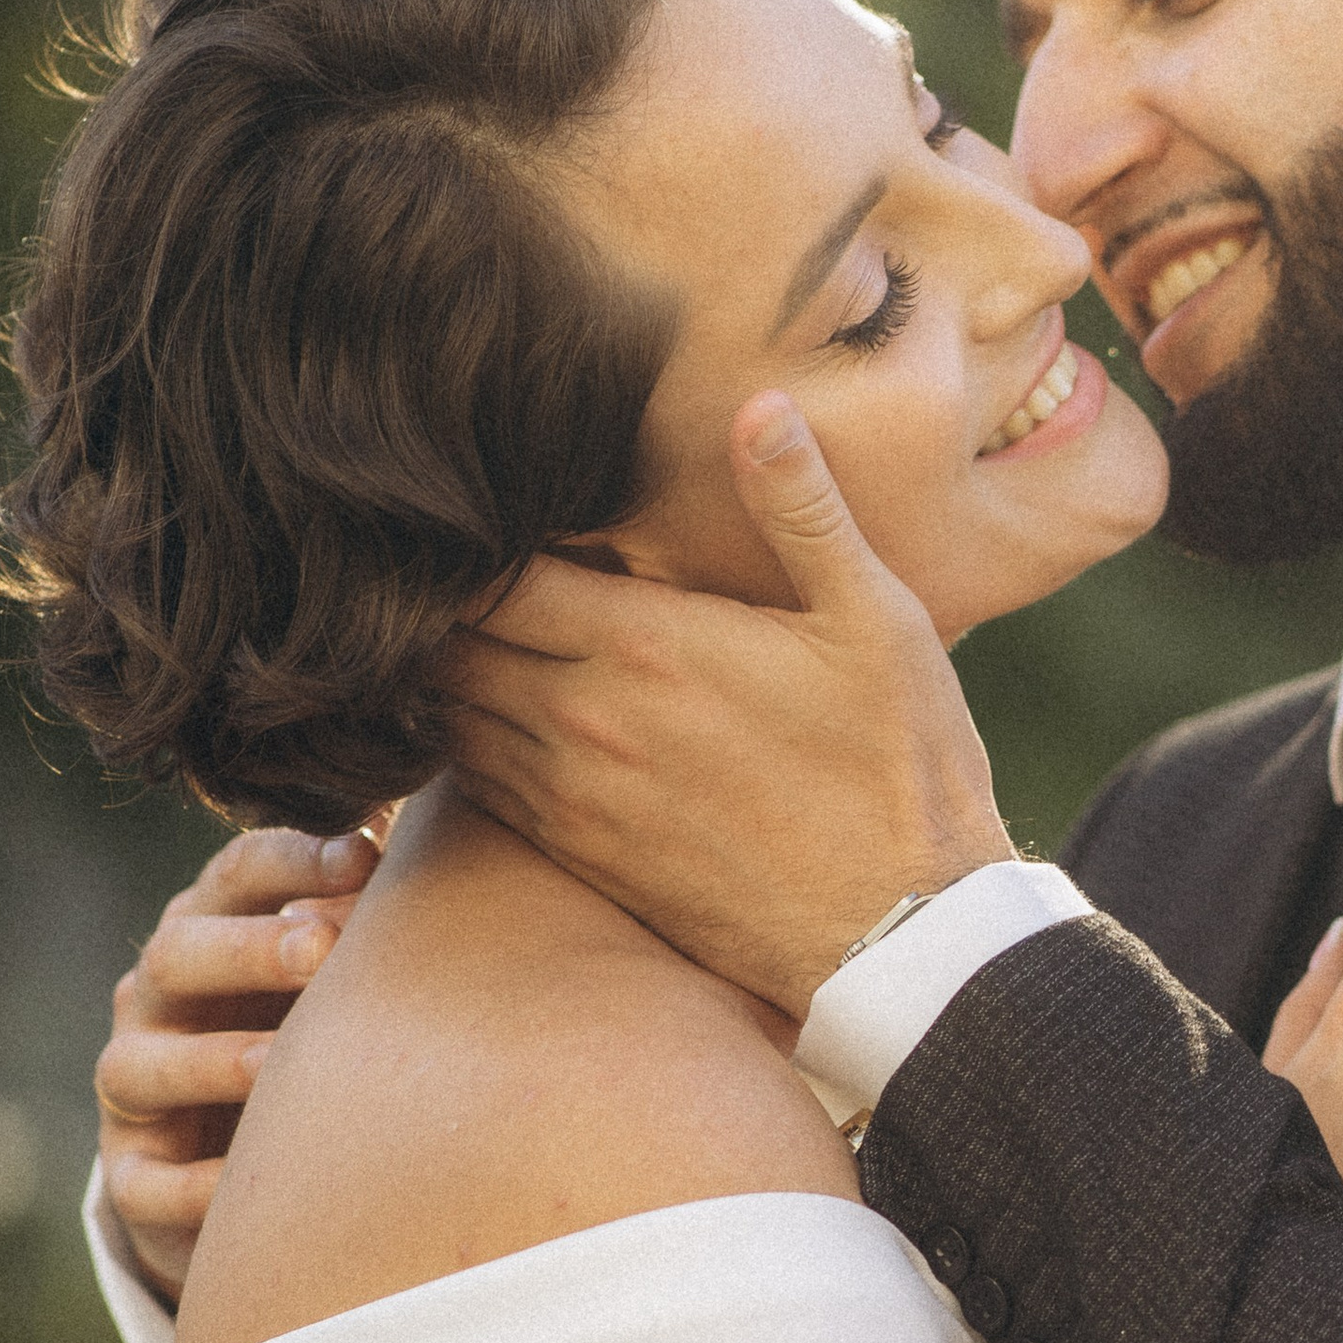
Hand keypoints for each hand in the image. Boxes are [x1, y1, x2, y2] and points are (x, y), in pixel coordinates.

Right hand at [95, 825, 378, 1297]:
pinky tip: (244, 1182)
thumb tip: (444, 825)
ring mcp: (135, 1087)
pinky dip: (192, 1185)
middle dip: (248, 948)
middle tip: (321, 948)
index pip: (237, 875)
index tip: (364, 857)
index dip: (293, 861)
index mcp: (211, 927)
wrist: (234, 1161)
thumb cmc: (309, 1032)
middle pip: (178, 955)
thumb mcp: (338, 968)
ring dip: (212, 1060)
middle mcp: (156, 998)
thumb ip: (375, 905)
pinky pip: (146, 1183)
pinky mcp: (131, 1179)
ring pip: (141, 1066)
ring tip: (277, 1064)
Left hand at [441, 396, 1012, 1017]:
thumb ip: (804, 511)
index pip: (495, 575)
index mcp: (648, 645)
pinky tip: (492, 716)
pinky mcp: (582, 858)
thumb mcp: (876, 623)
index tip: (480, 510)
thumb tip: (761, 406)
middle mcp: (588, 720)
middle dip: (441, 601)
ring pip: (450, 718)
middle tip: (453, 565)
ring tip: (464, 633)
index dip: (472, 539)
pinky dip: (465, 745)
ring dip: (444, 675)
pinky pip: (478, 789)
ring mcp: (575, 798)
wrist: (901, 937)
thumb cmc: (899, 772)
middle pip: (450, 644)